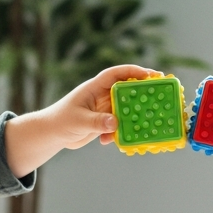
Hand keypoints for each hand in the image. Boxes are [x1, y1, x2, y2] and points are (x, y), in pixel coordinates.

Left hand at [4, 64, 157, 176]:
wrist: (52, 134)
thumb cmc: (60, 121)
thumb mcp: (78, 121)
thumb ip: (96, 122)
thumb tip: (115, 123)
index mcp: (95, 87)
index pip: (117, 74)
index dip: (134, 72)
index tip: (151, 74)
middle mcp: (102, 95)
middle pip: (127, 89)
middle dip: (143, 92)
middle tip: (160, 95)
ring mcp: (105, 108)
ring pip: (126, 108)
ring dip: (135, 115)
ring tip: (147, 121)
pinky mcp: (105, 121)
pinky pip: (120, 124)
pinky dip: (122, 132)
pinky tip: (115, 141)